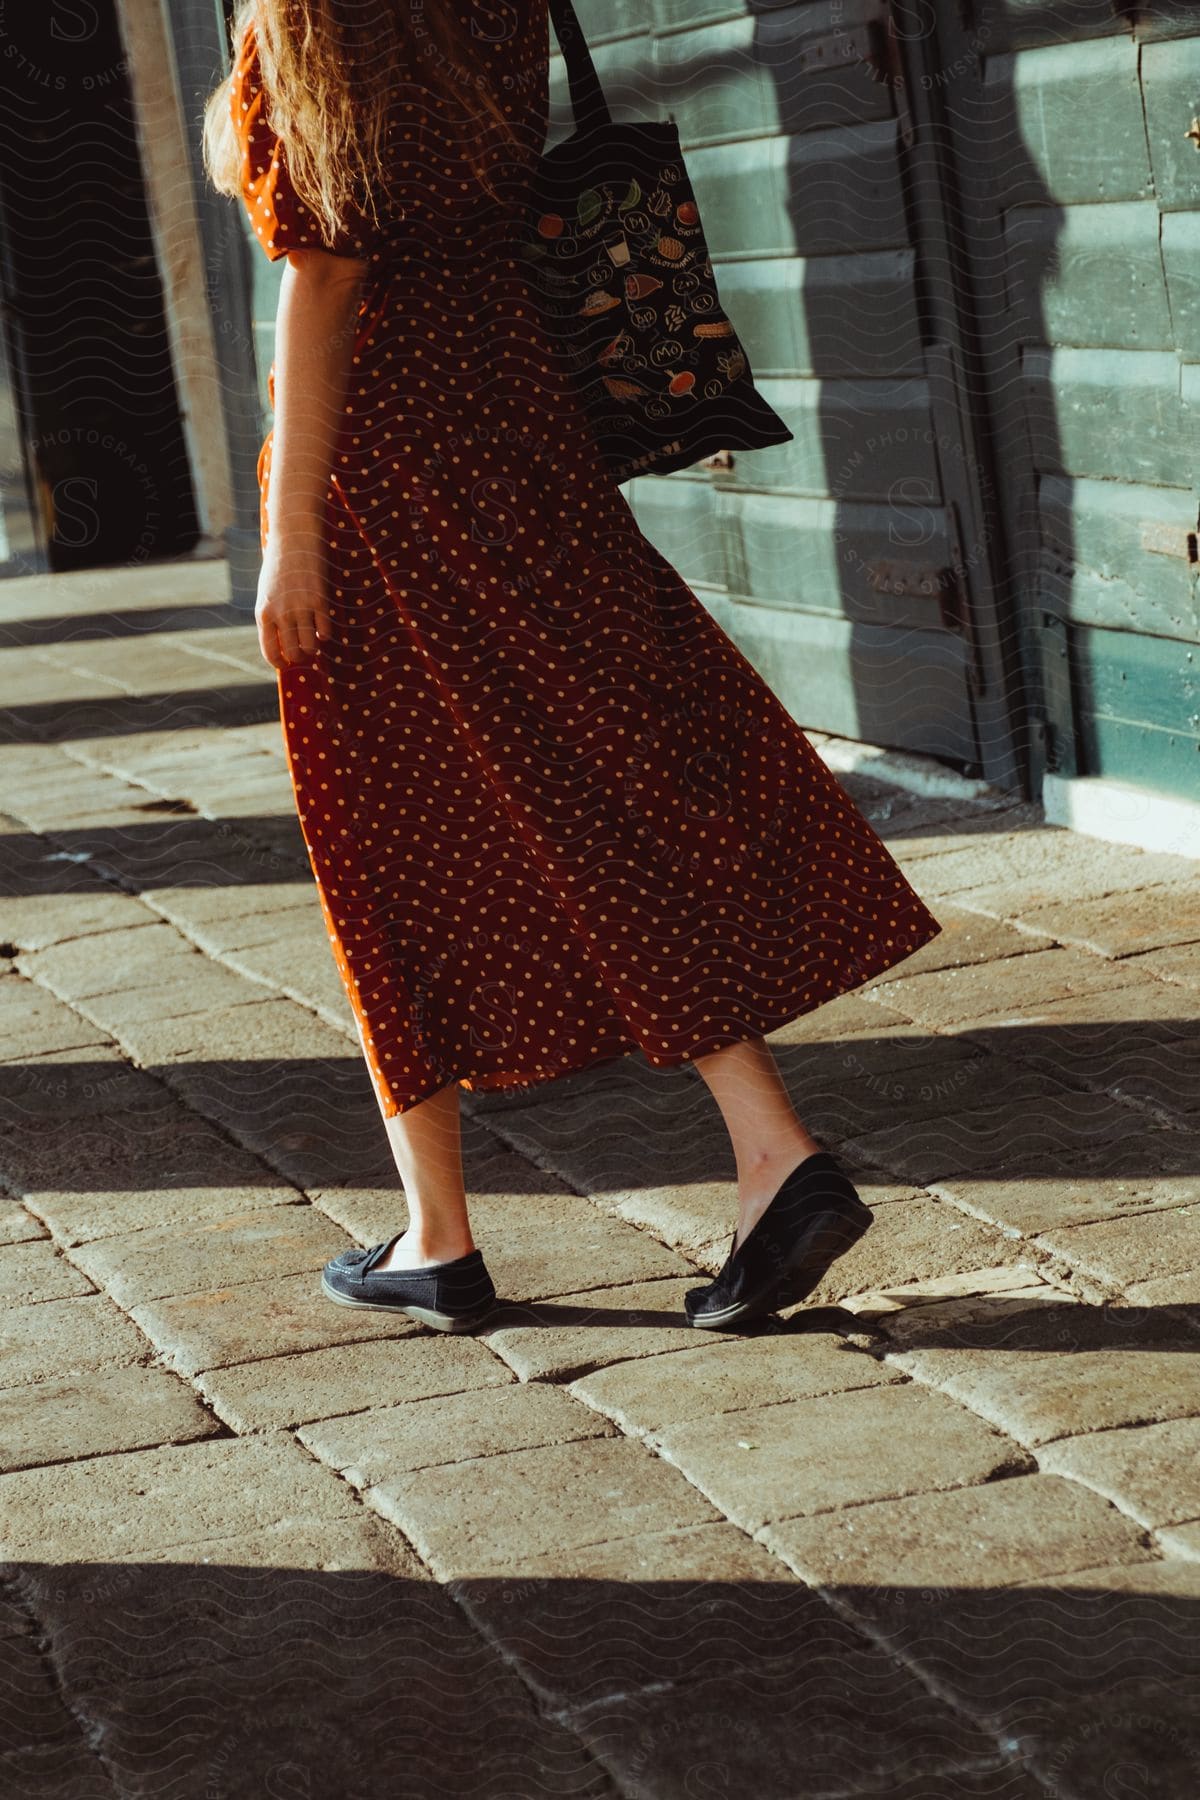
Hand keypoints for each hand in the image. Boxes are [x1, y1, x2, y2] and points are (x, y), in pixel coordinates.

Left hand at [254, 537, 332, 669]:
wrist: (294, 539)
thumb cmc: (279, 567)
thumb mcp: (266, 594)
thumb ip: (271, 617)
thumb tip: (281, 643)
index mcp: (263, 613)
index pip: (270, 651)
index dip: (279, 663)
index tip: (285, 664)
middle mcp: (281, 613)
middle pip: (293, 652)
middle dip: (299, 658)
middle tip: (302, 654)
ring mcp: (301, 608)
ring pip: (310, 646)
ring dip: (313, 648)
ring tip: (312, 641)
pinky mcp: (320, 601)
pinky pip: (325, 631)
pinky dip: (324, 634)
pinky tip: (321, 626)